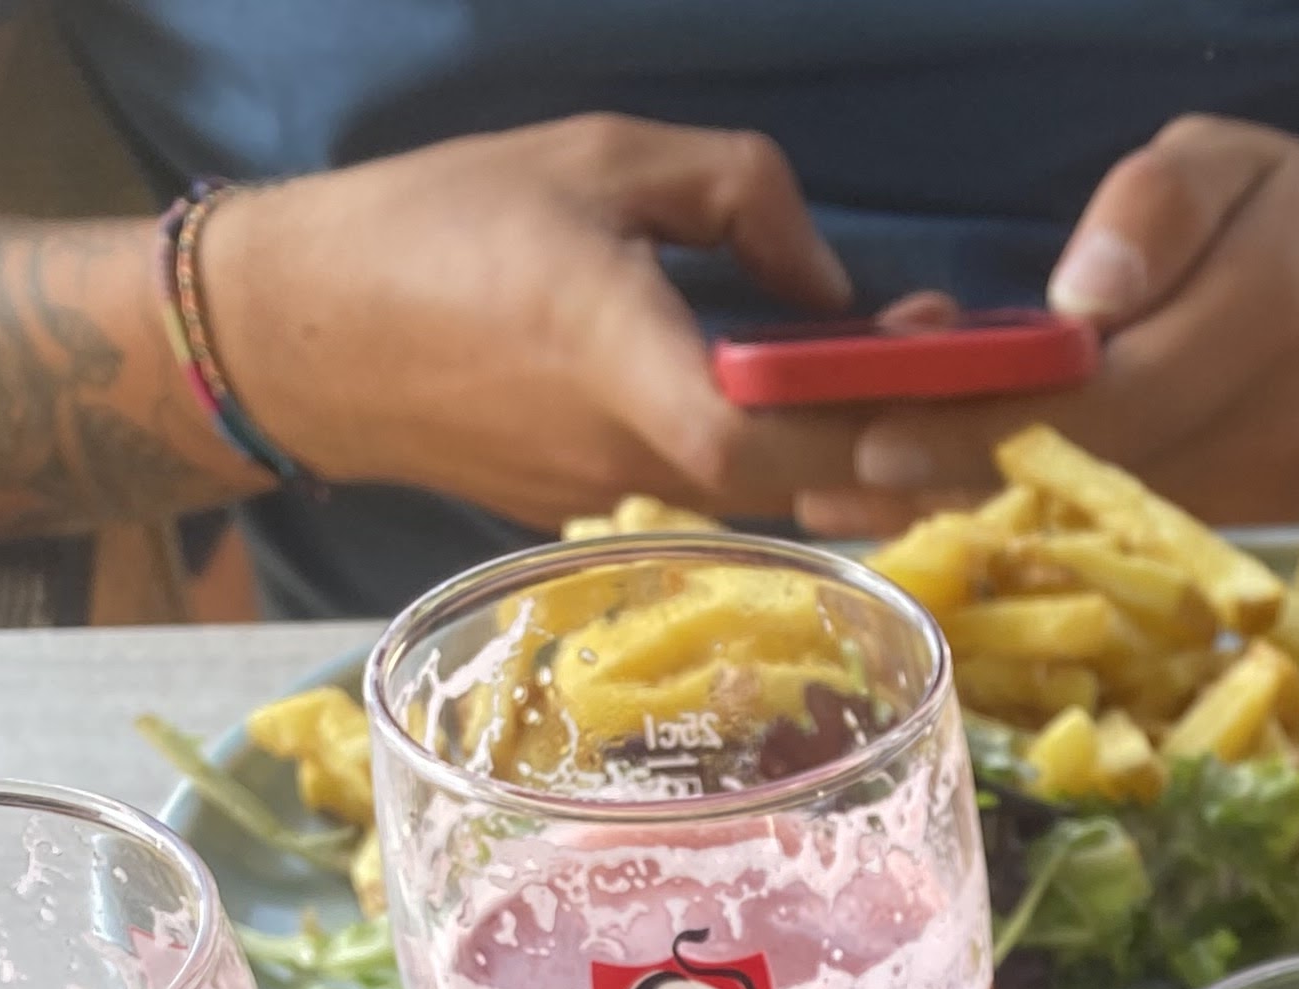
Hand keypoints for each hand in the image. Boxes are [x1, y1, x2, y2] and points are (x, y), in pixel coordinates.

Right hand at [200, 117, 889, 528]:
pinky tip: (829, 417)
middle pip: (799, 488)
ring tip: (926, 395)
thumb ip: (736, 194)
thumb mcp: (602, 157)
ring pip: (770, 500)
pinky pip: (722, 496)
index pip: (761, 437)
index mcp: (619, 359)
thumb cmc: (447, 222)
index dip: (864, 432)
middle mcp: (630, 458)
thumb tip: (830, 281)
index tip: (955, 397)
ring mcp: (620, 505)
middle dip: (905, 450)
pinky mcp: (607, 520)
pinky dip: (788, 463)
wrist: (310, 337)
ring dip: (855, 458)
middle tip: (988, 402)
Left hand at [809, 122, 1298, 534]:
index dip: (990, 422)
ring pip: (1115, 529)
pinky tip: (964, 518)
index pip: (1107, 392)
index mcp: (1267, 314)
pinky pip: (1148, 545)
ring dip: (987, 520)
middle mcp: (1278, 427)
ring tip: (865, 508)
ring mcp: (1283, 498)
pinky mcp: (1278, 535)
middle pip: (1097, 475)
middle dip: (957, 482)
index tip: (877, 434)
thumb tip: (1071, 301)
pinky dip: (1052, 533)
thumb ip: (1152, 213)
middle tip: (831, 482)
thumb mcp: (1231, 157)